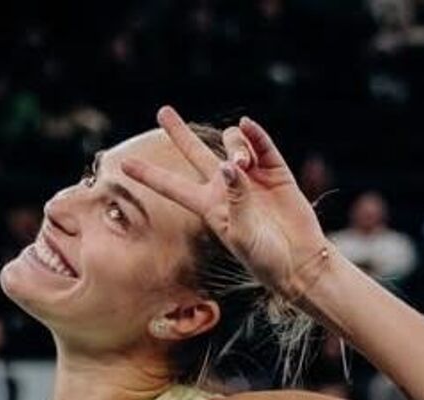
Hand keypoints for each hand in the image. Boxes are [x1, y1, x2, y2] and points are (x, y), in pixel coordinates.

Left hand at [120, 106, 329, 299]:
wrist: (299, 263)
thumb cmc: (265, 259)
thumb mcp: (242, 234)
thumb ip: (236, 198)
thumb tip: (230, 165)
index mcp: (209, 207)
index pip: (172, 187)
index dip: (149, 175)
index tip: (124, 164)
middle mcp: (225, 187)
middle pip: (196, 153)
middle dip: (179, 132)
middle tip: (163, 111)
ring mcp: (251, 178)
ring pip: (232, 143)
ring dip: (235, 145)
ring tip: (243, 164)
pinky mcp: (276, 173)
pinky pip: (262, 145)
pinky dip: (255, 134)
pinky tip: (249, 127)